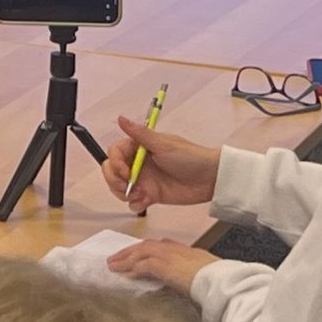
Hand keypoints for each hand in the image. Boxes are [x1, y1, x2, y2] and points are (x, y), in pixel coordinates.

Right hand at [100, 113, 219, 211]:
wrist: (209, 179)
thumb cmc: (189, 157)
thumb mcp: (163, 145)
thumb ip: (140, 134)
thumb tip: (120, 118)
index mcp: (139, 147)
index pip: (115, 153)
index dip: (115, 163)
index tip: (125, 172)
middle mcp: (138, 163)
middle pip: (112, 171)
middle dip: (114, 180)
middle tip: (127, 186)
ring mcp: (144, 180)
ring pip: (119, 188)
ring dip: (124, 193)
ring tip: (141, 195)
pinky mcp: (151, 195)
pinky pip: (133, 202)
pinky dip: (135, 204)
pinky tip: (145, 201)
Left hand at [108, 238, 218, 292]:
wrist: (218, 279)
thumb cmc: (215, 279)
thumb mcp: (202, 273)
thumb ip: (190, 274)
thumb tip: (185, 282)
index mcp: (184, 250)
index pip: (160, 245)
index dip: (145, 249)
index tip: (136, 253)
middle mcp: (174, 249)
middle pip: (146, 245)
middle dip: (129, 251)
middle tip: (116, 258)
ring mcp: (168, 255)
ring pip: (141, 253)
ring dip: (125, 259)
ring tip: (113, 266)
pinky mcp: (164, 265)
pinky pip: (143, 265)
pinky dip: (134, 269)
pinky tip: (127, 275)